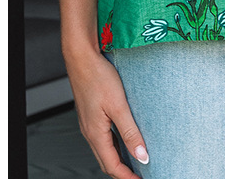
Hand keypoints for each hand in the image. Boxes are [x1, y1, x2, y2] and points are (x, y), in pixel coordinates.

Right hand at [65, 48, 148, 178]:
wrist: (82, 58)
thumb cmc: (98, 77)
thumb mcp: (119, 106)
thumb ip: (130, 132)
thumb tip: (142, 156)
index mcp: (95, 134)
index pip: (112, 166)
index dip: (127, 177)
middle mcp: (90, 132)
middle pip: (106, 161)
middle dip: (123, 172)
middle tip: (140, 174)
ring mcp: (89, 123)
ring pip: (104, 149)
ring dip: (119, 159)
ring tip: (136, 160)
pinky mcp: (91, 114)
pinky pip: (103, 137)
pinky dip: (115, 144)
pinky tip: (125, 139)